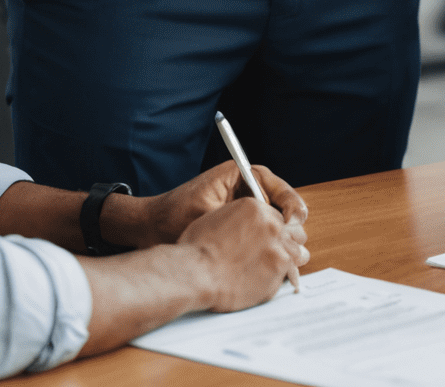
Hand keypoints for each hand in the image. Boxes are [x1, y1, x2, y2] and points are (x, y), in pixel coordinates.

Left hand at [119, 160, 308, 246]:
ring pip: (275, 225)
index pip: (277, 186)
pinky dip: (268, 252)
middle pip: (281, 207)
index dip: (291, 204)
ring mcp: (244, 209)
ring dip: (282, 242)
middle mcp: (245, 190)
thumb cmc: (173, 217)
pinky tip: (273, 269)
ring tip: (290, 262)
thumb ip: (240, 218)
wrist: (149, 229)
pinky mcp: (239, 228)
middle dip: (291, 227)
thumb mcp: (208, 213)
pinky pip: (261, 236)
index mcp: (240, 175)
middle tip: (295, 246)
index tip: (294, 221)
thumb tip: (273, 224)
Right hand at [177, 198, 308, 311]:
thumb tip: (248, 228)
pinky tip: (271, 281)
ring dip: (289, 258)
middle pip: (293, 230)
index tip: (270, 237)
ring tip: (276, 268)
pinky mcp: (279, 269)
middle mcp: (271, 223)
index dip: (274, 227)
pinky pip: (290, 273)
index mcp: (255, 207)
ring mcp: (278, 246)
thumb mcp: (217, 218)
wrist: (195, 273)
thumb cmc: (198, 249)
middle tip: (276, 252)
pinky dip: (282, 277)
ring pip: (298, 251)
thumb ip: (240, 220)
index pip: (277, 214)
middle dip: (286, 240)